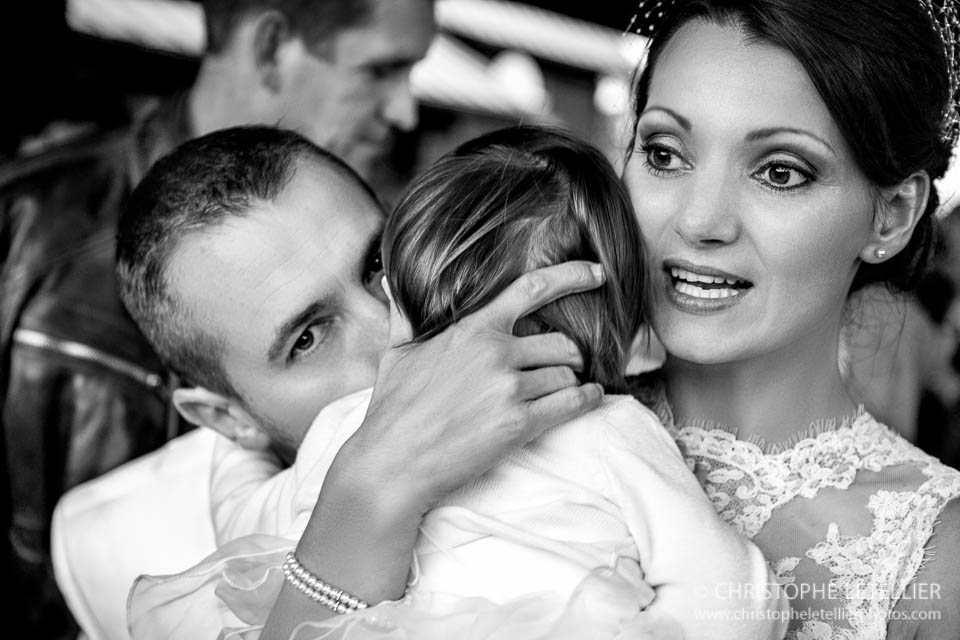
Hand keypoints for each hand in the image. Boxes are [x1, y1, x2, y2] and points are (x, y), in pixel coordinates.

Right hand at [341, 260, 605, 512]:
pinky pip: (572, 403)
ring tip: (562, 390)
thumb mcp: (396, 353)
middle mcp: (496, 353)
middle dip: (566, 356)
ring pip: (568, 375)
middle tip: (562, 366)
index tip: (597, 273)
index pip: (531, 289)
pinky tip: (589, 398)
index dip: (571, 276)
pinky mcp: (519, 423)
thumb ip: (404, 314)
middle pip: (562, 343)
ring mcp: (509, 388)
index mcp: (472, 329)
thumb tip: (390, 281)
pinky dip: (587, 400)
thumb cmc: (393, 409)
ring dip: (569, 383)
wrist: (392, 461)